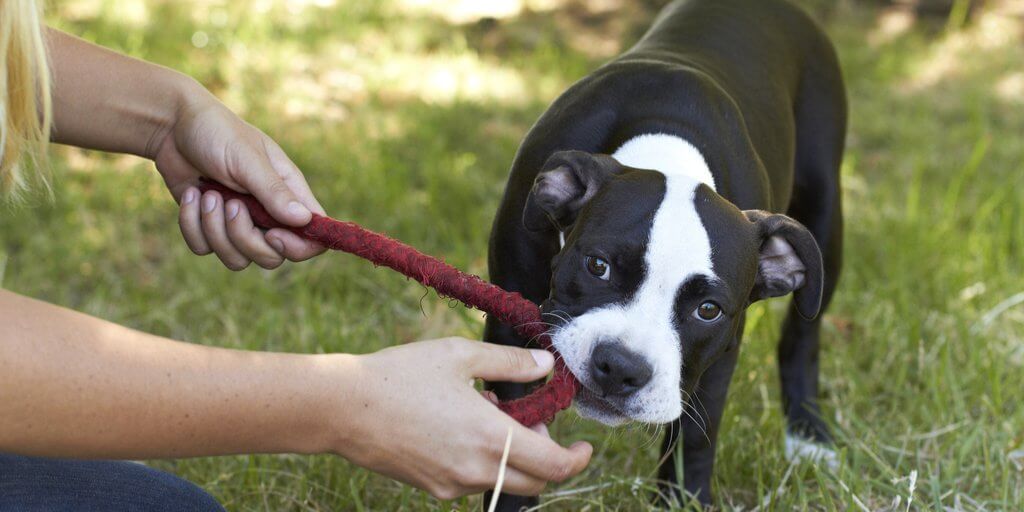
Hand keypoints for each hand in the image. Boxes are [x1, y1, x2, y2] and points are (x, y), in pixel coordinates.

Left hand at [153, 86, 325, 269]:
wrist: (172, 126)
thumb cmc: (218, 133)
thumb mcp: (247, 159)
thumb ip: (274, 191)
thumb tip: (305, 220)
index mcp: (289, 194)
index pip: (313, 237)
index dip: (298, 246)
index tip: (272, 234)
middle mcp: (268, 214)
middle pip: (272, 257)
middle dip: (245, 239)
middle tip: (230, 205)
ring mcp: (238, 223)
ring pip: (237, 259)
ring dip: (215, 230)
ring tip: (207, 195)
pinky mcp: (209, 227)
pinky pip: (204, 249)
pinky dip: (192, 225)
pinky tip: (192, 194)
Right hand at [331, 338, 592, 498]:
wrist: (343, 408)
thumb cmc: (400, 375)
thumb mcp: (460, 355)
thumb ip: (510, 362)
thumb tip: (547, 366)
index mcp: (490, 437)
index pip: (555, 466)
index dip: (577, 458)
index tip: (583, 445)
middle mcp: (476, 469)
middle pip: (535, 482)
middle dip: (546, 456)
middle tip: (531, 420)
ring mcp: (453, 484)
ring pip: (504, 481)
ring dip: (511, 455)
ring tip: (485, 412)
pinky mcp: (433, 488)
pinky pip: (474, 480)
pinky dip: (484, 461)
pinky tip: (460, 426)